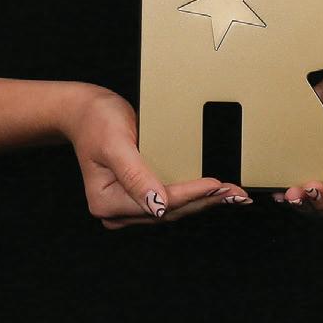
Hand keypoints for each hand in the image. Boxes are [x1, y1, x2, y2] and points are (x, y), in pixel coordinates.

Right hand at [60, 84, 253, 228]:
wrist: (85, 111)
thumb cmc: (97, 120)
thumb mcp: (115, 142)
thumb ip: (134, 175)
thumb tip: (157, 207)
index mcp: (107, 202)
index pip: (159, 203)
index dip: (191, 194)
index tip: (217, 185)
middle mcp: (117, 211)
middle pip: (169, 210)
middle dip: (204, 201)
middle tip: (237, 194)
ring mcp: (128, 205)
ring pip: (172, 208)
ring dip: (203, 200)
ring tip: (233, 195)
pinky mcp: (138, 195)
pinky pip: (169, 198)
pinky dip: (191, 194)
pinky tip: (213, 191)